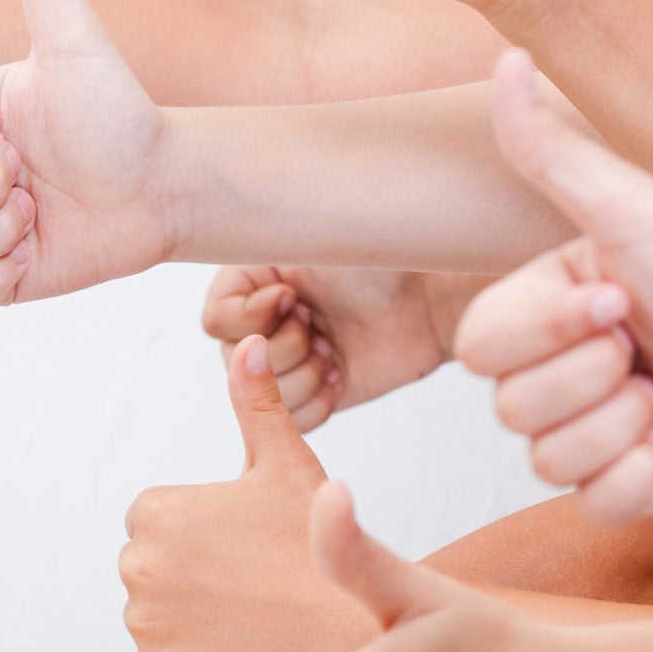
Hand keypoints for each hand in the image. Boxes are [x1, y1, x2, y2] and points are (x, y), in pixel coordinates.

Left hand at [119, 337, 371, 651]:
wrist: (349, 633)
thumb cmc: (320, 543)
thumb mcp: (287, 464)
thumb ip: (256, 404)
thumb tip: (248, 341)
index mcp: (155, 508)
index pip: (160, 520)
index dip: (206, 532)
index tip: (247, 543)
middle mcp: (134, 561)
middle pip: (153, 565)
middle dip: (191, 572)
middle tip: (250, 579)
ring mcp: (142, 620)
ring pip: (156, 612)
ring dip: (189, 615)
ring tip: (246, 611)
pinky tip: (233, 645)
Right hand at [201, 266, 486, 431]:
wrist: (437, 295)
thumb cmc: (382, 255)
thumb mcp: (313, 232)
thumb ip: (260, 247)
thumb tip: (216, 273)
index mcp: (249, 281)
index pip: (215, 322)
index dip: (252, 318)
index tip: (293, 295)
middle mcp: (261, 322)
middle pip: (236, 363)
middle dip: (285, 347)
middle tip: (319, 321)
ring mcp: (287, 360)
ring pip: (264, 397)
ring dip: (303, 374)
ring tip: (334, 346)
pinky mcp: (315, 392)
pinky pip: (294, 419)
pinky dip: (319, 399)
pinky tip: (342, 371)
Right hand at [455, 48, 652, 523]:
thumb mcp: (634, 214)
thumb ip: (552, 153)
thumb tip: (504, 60)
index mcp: (553, 306)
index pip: (479, 350)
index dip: (542, 333)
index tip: (618, 301)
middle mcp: (566, 369)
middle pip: (509, 408)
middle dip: (590, 379)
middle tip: (649, 348)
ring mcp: (598, 430)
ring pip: (545, 460)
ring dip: (622, 426)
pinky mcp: (636, 485)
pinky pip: (594, 503)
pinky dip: (642, 477)